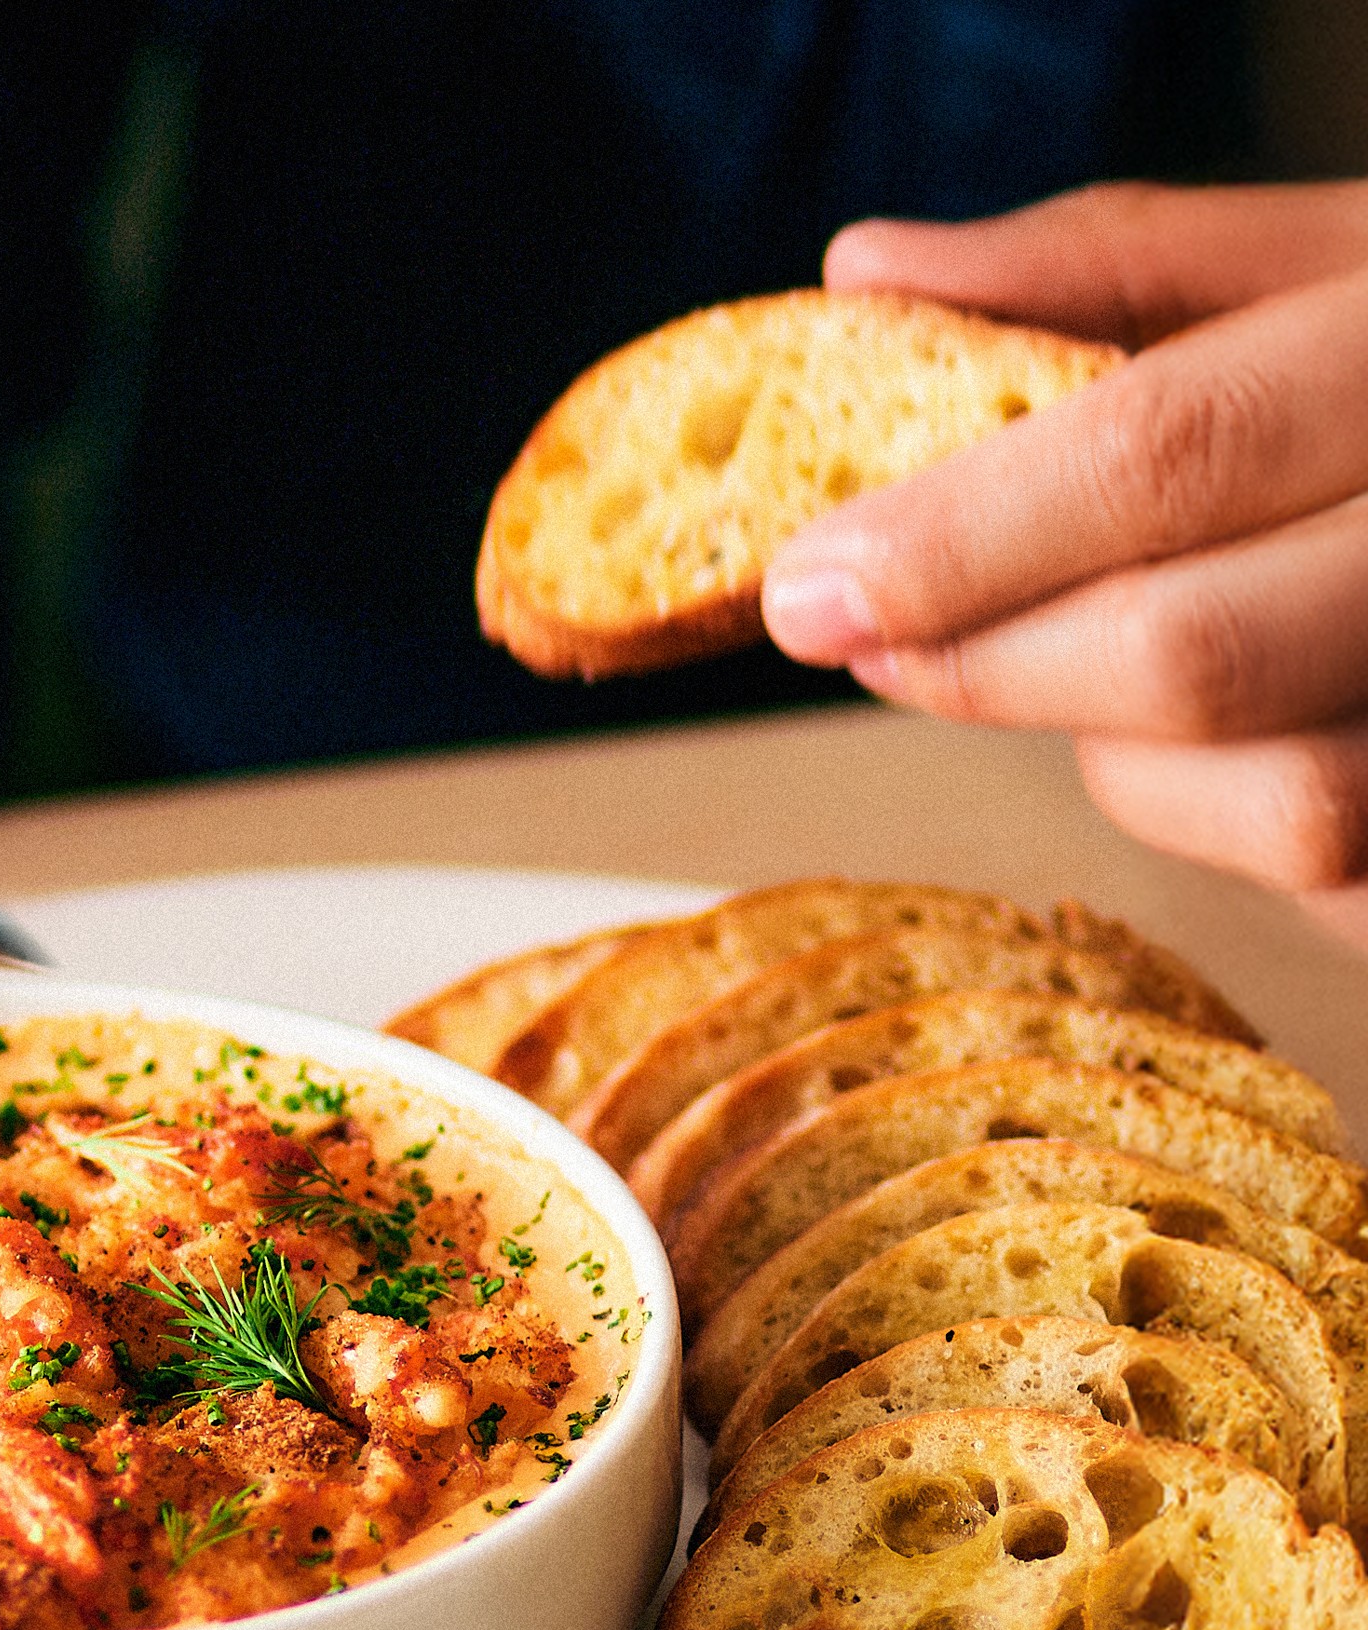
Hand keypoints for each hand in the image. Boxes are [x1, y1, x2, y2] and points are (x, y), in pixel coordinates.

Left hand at [758, 181, 1367, 951]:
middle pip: (1190, 654)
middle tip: (870, 645)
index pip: (1162, 455)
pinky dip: (1226, 819)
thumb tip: (864, 271)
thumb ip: (1102, 265)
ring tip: (1094, 662)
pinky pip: (1334, 880)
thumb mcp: (1318, 261)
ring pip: (1275, 802)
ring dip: (1125, 757)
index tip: (803, 587)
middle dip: (985, 669)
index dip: (957, 538)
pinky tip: (1226, 731)